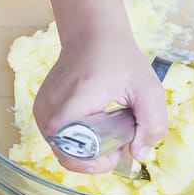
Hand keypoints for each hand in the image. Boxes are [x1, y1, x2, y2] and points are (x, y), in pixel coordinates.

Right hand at [33, 28, 166, 173]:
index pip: (77, 157)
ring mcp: (40, 112)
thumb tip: (138, 155)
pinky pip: (58, 140)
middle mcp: (47, 113)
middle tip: (115, 136)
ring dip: (85, 150)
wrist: (91, 33)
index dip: (101, 160)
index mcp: (69, 108)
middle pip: (69, 158)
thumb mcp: (148, 89)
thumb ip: (152, 124)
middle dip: (95, 157)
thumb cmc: (118, 57)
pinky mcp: (40, 111)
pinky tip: (92, 124)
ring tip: (104, 128)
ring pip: (63, 152)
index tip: (119, 144)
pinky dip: (76, 140)